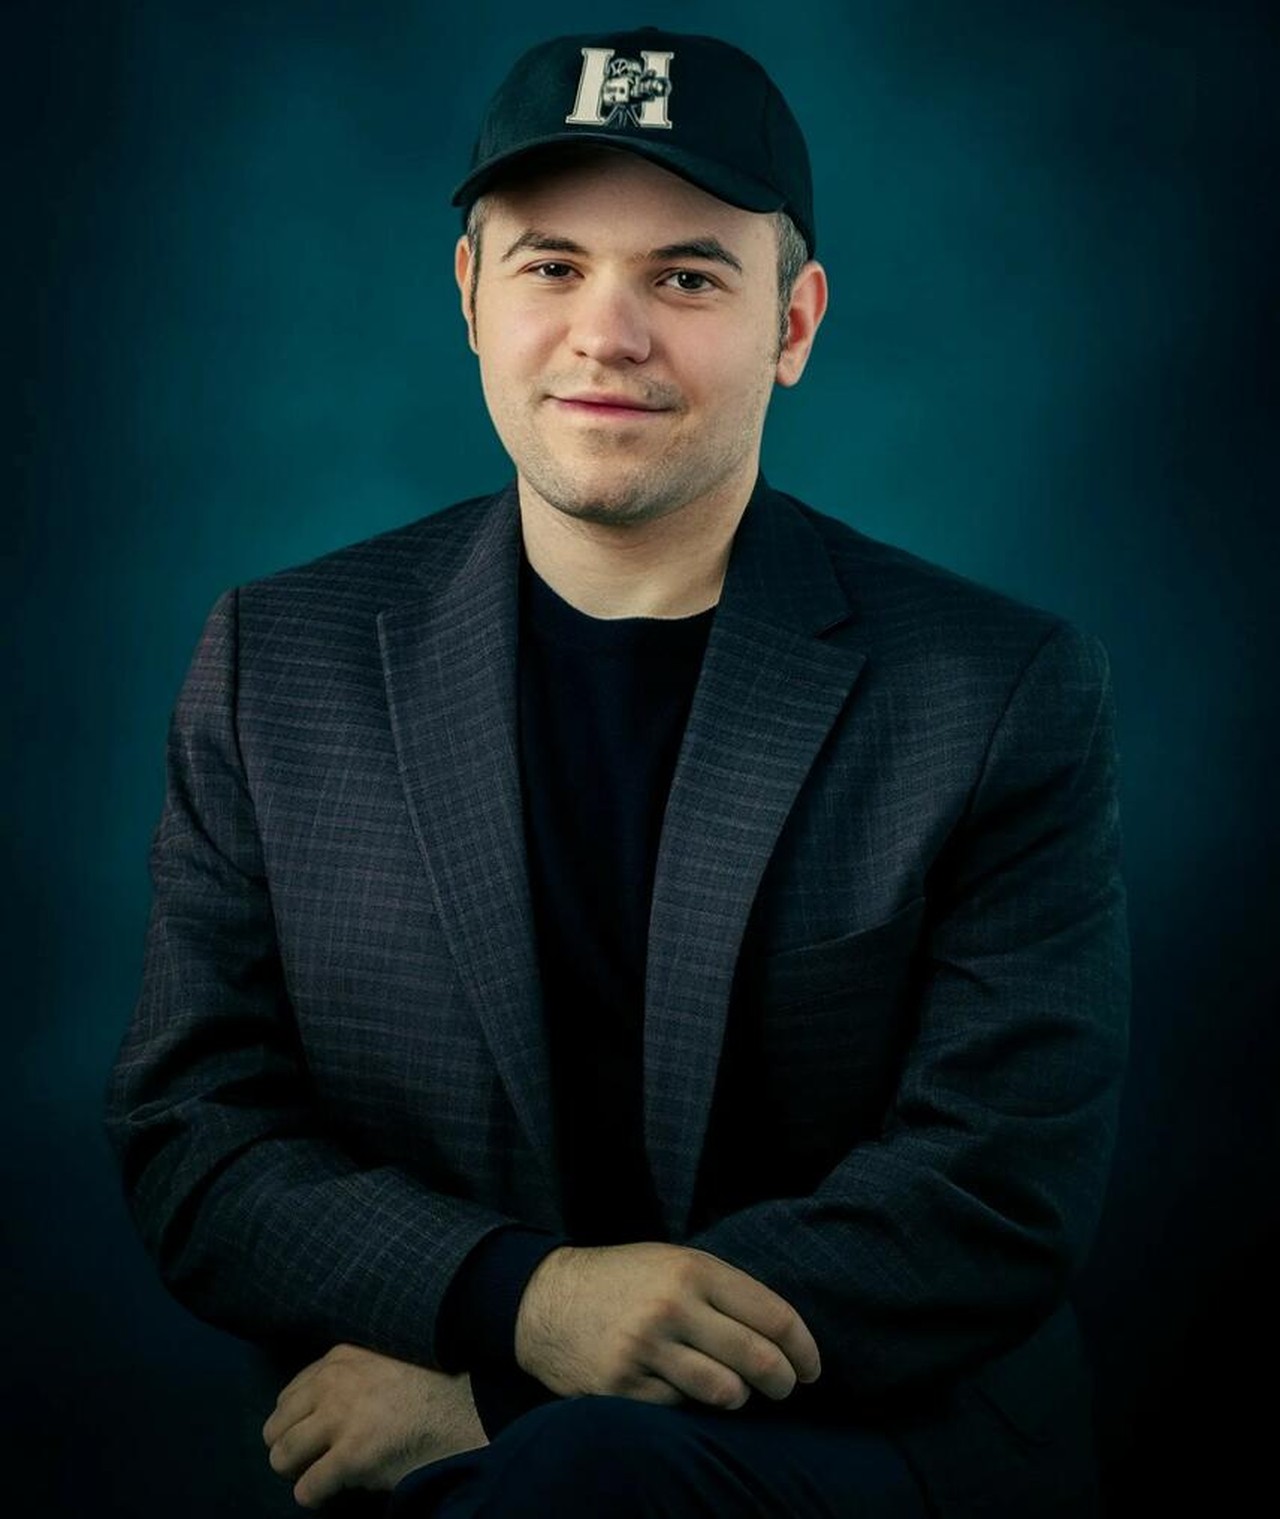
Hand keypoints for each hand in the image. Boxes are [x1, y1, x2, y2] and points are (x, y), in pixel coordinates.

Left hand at [262, 1343, 487, 1508]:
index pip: (288, 1396)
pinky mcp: (352, 1457)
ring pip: (281, 1458)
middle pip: (275, 1427)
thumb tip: (315, 1409)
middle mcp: (332, 1384)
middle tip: (311, 1460)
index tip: (314, 1435)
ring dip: (297, 1473)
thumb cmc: (429, 1388)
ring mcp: (341, 1420)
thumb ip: (347, 1376)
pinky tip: (335, 1491)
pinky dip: (315, 1496)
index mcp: (338, 1358)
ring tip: (321, 1474)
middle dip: (289, 1448)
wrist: (466, 1411)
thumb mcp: (382, 1362)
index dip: (297, 1422)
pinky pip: (307, 1489)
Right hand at [514, 1242, 820, 1411]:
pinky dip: (688, 1404)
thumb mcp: (673, 1262)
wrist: (545, 1299)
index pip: (773, 1316)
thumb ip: (723, 1291)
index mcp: (693, 1270)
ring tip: (735, 1392)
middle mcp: (673, 1307)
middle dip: (784, 1382)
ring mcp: (646, 1348)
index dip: (804, 1349)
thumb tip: (782, 1336)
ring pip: (725, 1392)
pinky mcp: (622, 1386)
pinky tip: (678, 1388)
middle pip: (758, 1358)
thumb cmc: (623, 1279)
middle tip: (786, 1388)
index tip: (813, 1368)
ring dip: (740, 1398)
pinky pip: (679, 1408)